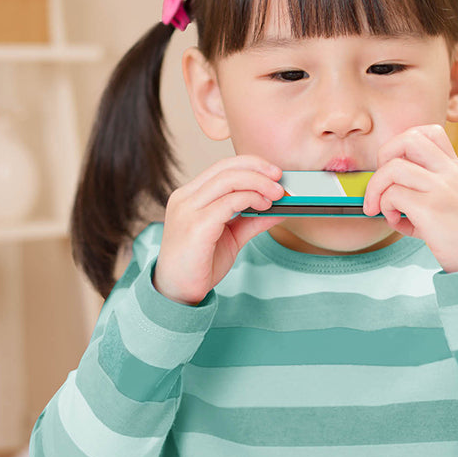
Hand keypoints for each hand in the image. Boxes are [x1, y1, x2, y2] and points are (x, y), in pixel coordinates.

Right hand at [153, 156, 285, 304]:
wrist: (177, 292)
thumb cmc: (199, 265)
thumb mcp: (232, 237)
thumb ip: (252, 220)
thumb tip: (279, 208)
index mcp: (189, 196)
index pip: (221, 167)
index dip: (250, 164)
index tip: (273, 172)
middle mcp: (185, 198)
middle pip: (225, 168)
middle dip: (257, 169)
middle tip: (281, 178)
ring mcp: (187, 210)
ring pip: (228, 180)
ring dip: (258, 183)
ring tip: (277, 194)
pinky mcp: (196, 226)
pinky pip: (228, 202)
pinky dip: (251, 199)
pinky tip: (264, 206)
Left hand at [362, 125, 457, 272]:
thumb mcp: (451, 203)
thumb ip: (424, 191)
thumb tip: (385, 195)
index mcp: (456, 169)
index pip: (429, 131)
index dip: (403, 144)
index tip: (397, 167)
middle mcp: (450, 173)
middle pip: (407, 139)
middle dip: (383, 158)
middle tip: (382, 184)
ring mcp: (441, 189)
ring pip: (392, 168)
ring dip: (377, 189)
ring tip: (387, 210)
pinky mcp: (431, 210)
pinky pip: (393, 195)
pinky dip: (386, 208)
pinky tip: (396, 222)